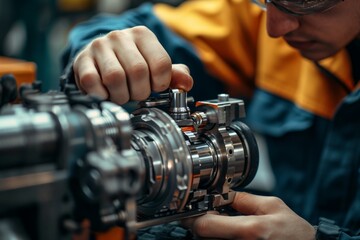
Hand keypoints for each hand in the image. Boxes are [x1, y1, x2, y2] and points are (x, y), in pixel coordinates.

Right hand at [73, 26, 192, 103]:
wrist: (99, 58)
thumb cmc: (131, 64)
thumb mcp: (155, 66)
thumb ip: (174, 74)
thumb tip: (186, 83)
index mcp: (143, 35)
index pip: (161, 63)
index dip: (160, 83)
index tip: (155, 87)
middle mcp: (120, 37)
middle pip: (138, 71)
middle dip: (140, 92)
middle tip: (137, 94)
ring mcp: (99, 47)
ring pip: (115, 78)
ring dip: (122, 96)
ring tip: (122, 94)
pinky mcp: (82, 60)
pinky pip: (92, 83)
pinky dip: (102, 96)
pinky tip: (106, 94)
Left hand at [183, 192, 315, 239]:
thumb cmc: (295, 233)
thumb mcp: (273, 206)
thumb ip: (244, 199)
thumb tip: (222, 195)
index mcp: (249, 231)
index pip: (205, 226)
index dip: (192, 217)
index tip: (189, 211)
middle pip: (203, 236)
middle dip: (203, 222)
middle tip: (209, 213)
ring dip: (211, 231)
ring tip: (224, 222)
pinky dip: (219, 237)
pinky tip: (230, 232)